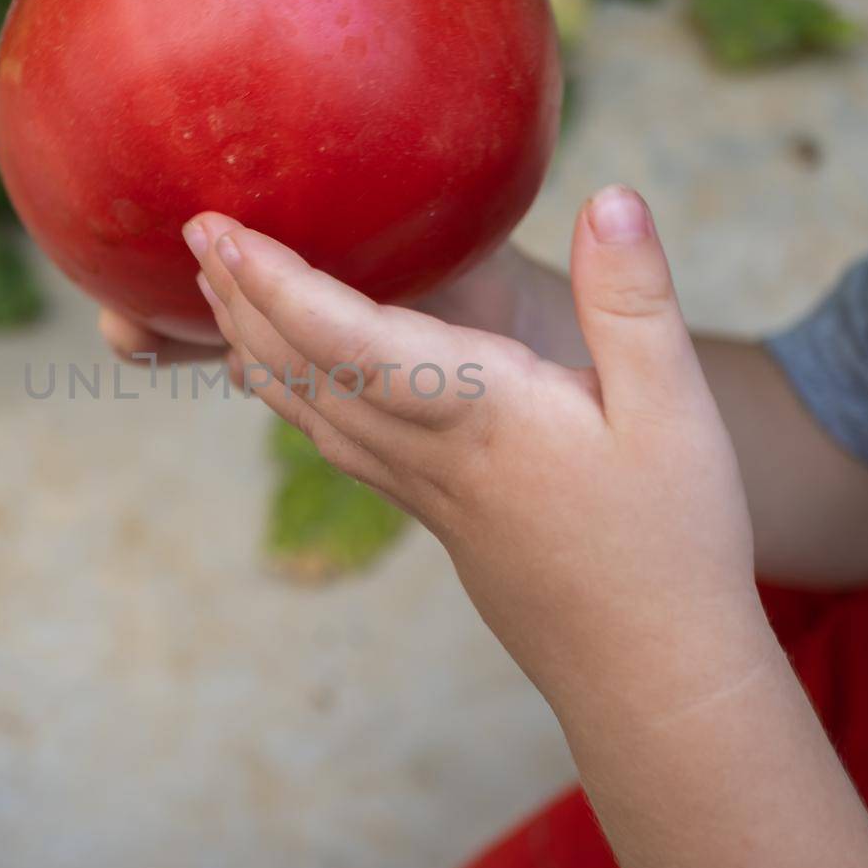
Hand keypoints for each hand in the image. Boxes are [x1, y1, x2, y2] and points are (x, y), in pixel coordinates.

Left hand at [185, 186, 771, 723]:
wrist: (648, 672)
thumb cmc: (670, 540)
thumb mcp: (676, 407)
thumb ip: (634, 299)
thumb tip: (611, 195)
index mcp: (474, 413)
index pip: (343, 336)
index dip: (270, 278)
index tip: (213, 225)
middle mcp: (423, 451)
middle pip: (301, 367)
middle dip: (238, 298)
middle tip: (192, 233)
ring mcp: (416, 489)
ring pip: (305, 408)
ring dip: (252, 342)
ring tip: (214, 290)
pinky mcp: (427, 511)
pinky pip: (330, 440)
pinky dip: (286, 394)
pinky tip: (274, 377)